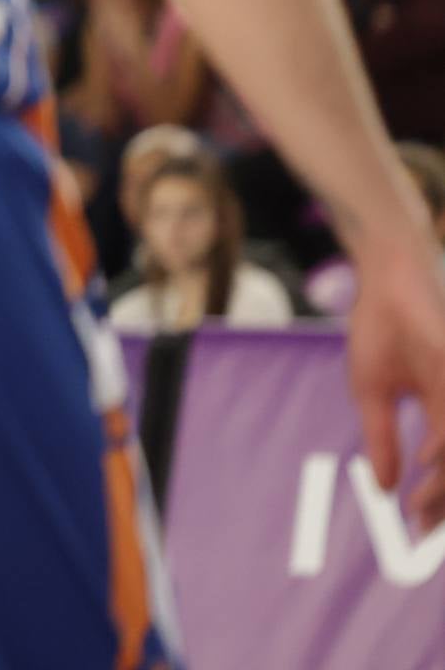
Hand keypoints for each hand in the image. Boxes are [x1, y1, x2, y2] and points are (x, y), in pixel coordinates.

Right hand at [343, 233, 444, 527]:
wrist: (386, 280)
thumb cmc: (381, 328)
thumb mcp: (370, 391)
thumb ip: (380, 438)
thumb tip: (382, 486)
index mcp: (443, 411)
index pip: (444, 467)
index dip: (432, 498)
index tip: (415, 526)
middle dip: (441, 501)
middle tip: (421, 529)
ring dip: (444, 484)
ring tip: (423, 507)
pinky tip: (429, 462)